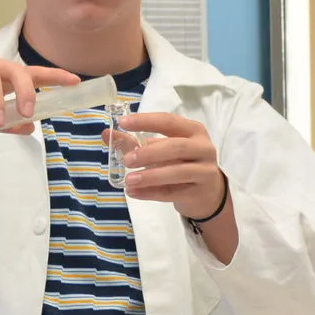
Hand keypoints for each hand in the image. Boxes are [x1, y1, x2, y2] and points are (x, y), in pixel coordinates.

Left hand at [114, 112, 228, 220]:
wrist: (207, 193)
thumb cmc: (182, 164)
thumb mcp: (163, 150)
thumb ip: (135, 142)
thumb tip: (106, 134)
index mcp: (193, 130)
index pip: (168, 121)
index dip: (146, 121)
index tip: (122, 123)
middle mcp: (203, 147)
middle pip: (177, 147)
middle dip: (149, 153)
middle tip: (127, 160)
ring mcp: (204, 171)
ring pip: (177, 172)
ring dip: (151, 176)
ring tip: (129, 180)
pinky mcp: (199, 192)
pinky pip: (173, 192)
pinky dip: (151, 193)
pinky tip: (134, 193)